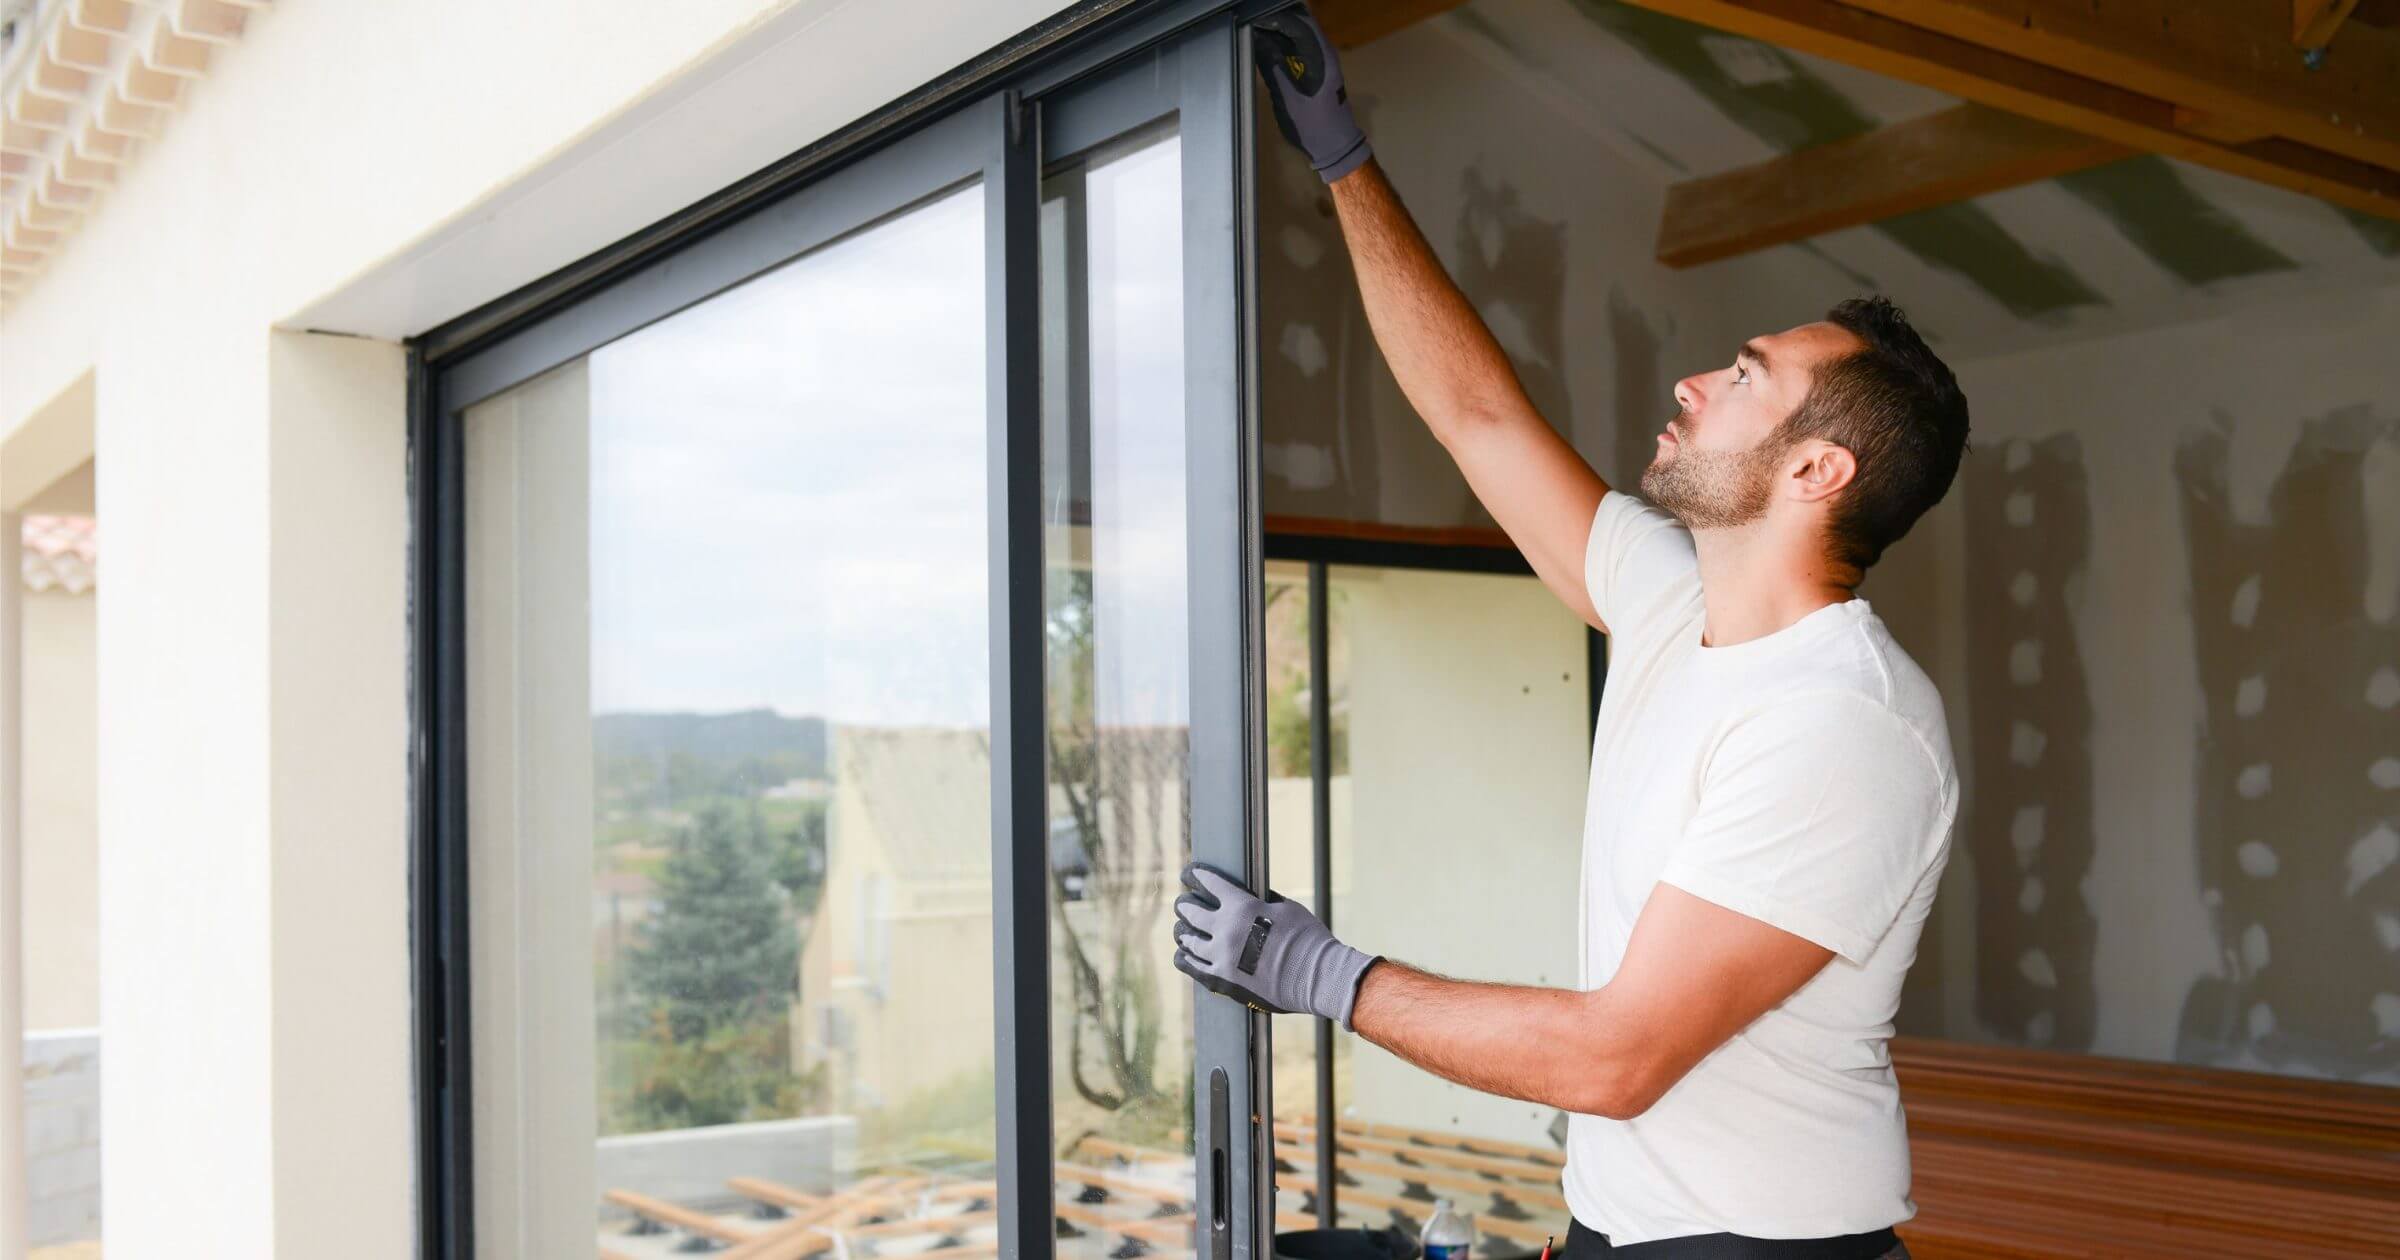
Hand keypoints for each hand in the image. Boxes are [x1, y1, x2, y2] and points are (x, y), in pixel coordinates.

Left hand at [1171, 862, 1377, 1029]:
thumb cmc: (1308, 939)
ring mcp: (1220, 957)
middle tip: (1184, 902)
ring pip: (1187, 939)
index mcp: (1242, 907)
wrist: (1318, 978)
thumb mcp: (1286, 907)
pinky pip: (1191, 966)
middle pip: (1190, 911)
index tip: (1189, 873)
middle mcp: (1225, 930)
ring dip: (1184, 931)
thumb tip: (1251, 894)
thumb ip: (1262, 900)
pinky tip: (1184, 953)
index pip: (1208, 883)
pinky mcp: (1221, 981)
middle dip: (1185, 903)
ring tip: (1183, 929)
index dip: (1195, 875)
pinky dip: (1185, 957)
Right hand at [1252, 6, 1370, 182]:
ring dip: (1280, 33)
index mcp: (1322, 56)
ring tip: (1256, 35)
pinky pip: (1301, 47)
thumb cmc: (1313, 127)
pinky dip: (1285, 44)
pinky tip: (1269, 50)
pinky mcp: (1319, 68)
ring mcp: (1324, 60)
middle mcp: (1326, 52)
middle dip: (1277, 23)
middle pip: (1301, 23)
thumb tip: (1259, 42)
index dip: (1278, 18)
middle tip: (1253, 28)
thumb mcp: (1288, 98)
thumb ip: (1273, 68)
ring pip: (1300, 34)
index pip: (1300, 21)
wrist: (1335, 147)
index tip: (1256, 21)